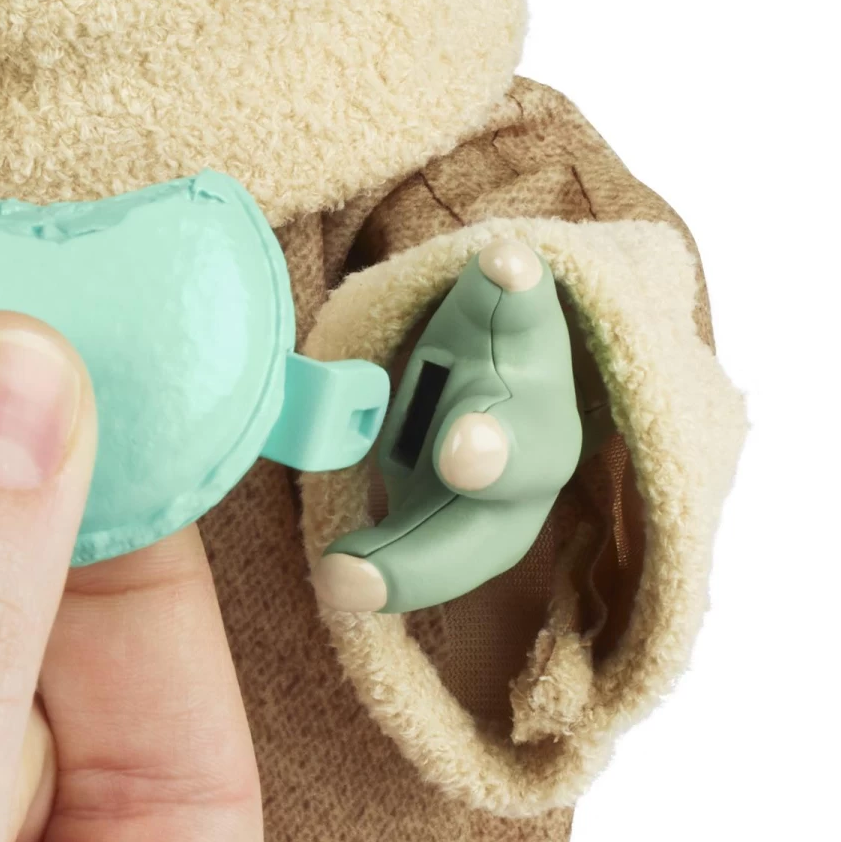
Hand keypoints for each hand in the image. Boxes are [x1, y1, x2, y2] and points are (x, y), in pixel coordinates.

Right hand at [314, 238, 582, 612]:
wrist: (503, 377)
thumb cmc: (431, 456)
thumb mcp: (402, 506)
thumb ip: (368, 538)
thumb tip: (311, 569)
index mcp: (479, 520)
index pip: (445, 553)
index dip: (398, 574)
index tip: (337, 581)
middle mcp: (523, 460)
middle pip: (517, 472)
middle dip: (487, 466)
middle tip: (464, 458)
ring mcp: (529, 388)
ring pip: (529, 388)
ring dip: (510, 351)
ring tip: (496, 313)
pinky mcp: (526, 323)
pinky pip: (528, 304)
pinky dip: (517, 284)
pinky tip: (502, 260)